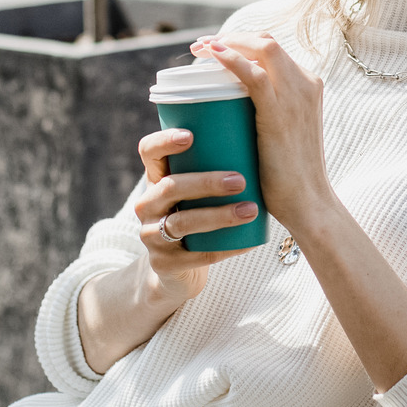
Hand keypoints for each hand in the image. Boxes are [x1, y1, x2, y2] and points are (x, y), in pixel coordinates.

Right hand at [132, 127, 262, 301]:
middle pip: (170, 187)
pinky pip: (200, 254)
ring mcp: (152, 236)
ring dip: (220, 216)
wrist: (176, 271)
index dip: (164, 141)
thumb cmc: (195, 217)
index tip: (191, 135)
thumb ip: (212, 169)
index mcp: (155, 179)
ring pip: (184, 222)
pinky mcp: (165, 264)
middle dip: (206, 182)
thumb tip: (260, 138)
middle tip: (240, 180)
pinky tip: (251, 240)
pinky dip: (229, 247)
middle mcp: (147, 206)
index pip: (148, 152)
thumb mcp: (193, 193)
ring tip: (251, 210)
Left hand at [193, 33, 406, 390]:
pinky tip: (211, 55)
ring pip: (261, 48)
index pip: (274, 50)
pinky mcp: (278, 110)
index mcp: (309, 86)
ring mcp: (296, 94)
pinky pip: (253, 73)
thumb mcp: (283, 137)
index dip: (243, 42)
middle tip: (202, 47)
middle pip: (266, 42)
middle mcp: (306, 83)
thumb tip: (234, 118)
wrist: (307, 203)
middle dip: (231, 37)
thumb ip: (267, 120)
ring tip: (199, 49)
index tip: (215, 49)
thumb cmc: (289, 177)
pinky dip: (231, 58)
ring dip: (227, 41)